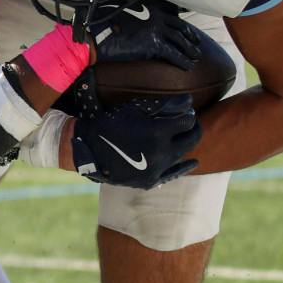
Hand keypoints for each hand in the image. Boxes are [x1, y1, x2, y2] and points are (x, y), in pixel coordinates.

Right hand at [70, 93, 200, 188]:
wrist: (88, 151)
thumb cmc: (111, 124)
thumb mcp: (134, 109)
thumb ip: (163, 105)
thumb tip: (188, 101)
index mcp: (158, 132)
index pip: (187, 122)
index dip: (188, 115)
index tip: (187, 112)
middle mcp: (161, 153)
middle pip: (191, 139)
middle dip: (194, 129)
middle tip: (191, 123)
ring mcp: (156, 170)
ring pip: (183, 155)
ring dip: (186, 144)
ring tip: (184, 137)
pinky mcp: (150, 181)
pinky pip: (174, 174)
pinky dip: (184, 166)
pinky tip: (192, 161)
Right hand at [92, 0, 203, 70]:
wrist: (99, 37)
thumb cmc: (105, 24)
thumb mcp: (120, 10)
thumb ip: (133, 8)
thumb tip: (140, 6)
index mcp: (149, 11)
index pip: (171, 18)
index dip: (182, 25)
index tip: (188, 31)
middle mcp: (156, 20)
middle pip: (179, 28)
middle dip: (190, 37)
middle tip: (197, 44)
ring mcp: (156, 32)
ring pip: (180, 41)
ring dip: (190, 50)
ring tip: (196, 57)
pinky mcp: (154, 45)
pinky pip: (174, 54)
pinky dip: (183, 60)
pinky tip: (189, 66)